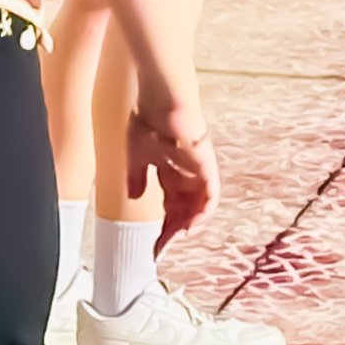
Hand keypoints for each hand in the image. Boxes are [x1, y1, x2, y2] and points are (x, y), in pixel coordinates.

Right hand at [122, 87, 218, 243]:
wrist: (158, 96)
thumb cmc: (147, 117)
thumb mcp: (136, 154)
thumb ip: (137, 177)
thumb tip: (135, 196)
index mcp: (170, 170)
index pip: (170, 205)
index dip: (162, 224)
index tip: (152, 242)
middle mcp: (186, 173)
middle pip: (184, 210)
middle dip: (173, 230)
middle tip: (161, 248)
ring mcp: (197, 169)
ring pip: (198, 206)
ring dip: (187, 226)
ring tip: (173, 241)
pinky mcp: (206, 165)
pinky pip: (209, 196)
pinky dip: (202, 214)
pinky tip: (190, 226)